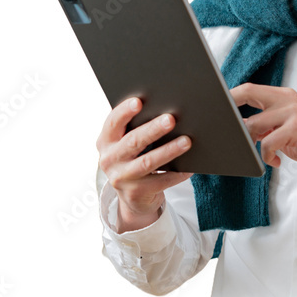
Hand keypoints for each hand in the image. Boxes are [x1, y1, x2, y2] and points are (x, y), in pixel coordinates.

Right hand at [97, 97, 193, 232]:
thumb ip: (137, 127)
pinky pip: (161, 181)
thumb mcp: (128, 143)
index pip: (113, 123)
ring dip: (169, 150)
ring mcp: (122, 178)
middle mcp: (109, 159)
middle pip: (133, 141)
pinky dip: (177, 173)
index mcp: (106, 141)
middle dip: (153, 129)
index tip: (139, 101)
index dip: (124, 112)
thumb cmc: (135, 158)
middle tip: (171, 119)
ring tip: (187, 141)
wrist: (133, 196)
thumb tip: (166, 110)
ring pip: (148, 162)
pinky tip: (190, 167)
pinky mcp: (136, 193)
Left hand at [232, 83, 296, 177]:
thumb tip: (239, 125)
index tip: (219, 105)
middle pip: (249, 93)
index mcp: (284, 95)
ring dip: (252, 143)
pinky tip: (276, 161)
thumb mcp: (284, 128)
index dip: (233, 95)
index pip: (252, 88)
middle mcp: (288, 99)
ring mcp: (292, 112)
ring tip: (265, 154)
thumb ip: (265, 123)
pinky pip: (267, 143)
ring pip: (254, 124)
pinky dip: (267, 156)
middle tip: (226, 127)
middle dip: (232, 108)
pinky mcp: (296, 128)